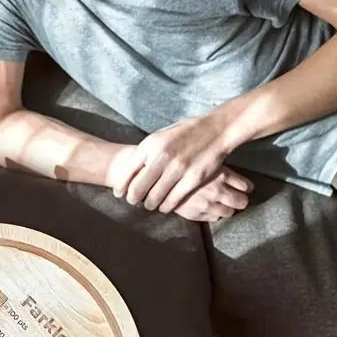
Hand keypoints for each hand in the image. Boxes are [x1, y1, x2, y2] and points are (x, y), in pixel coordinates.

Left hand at [110, 115, 252, 213]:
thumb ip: (145, 153)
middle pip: (138, 189)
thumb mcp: (160, 136)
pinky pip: (172, 201)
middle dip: (133, 199)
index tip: (119, 194)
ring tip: (149, 205)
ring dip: (149, 205)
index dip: (121, 187)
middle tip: (134, 202)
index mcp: (150, 145)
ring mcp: (178, 169)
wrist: (217, 129)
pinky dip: (165, 206)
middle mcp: (162, 157)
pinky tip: (164, 206)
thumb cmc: (185, 133)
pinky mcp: (192, 179)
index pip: (127, 173)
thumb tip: (129, 174)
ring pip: (154, 198)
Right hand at [170, 168, 252, 221]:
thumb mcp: (203, 160)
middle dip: (240, 200)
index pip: (246, 186)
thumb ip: (218, 165)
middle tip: (235, 197)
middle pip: (242, 202)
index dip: (245, 188)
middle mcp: (217, 190)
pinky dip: (214, 214)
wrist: (159, 179)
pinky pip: (214, 218)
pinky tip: (208, 208)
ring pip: (229, 212)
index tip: (242, 188)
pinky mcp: (198, 213)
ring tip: (220, 204)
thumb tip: (234, 171)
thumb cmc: (181, 167)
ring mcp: (208, 204)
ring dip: (227, 208)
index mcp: (221, 174)